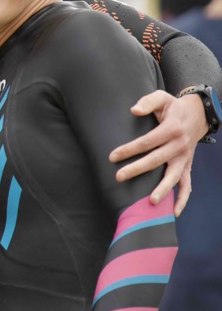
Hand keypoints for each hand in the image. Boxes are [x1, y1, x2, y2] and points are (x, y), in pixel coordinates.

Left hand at [109, 90, 204, 214]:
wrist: (197, 115)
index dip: (130, 149)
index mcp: (172, 129)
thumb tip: (133, 110)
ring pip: (174, 177)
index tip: (112, 156)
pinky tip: (174, 212)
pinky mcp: (187, 166)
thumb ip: (147, 102)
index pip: (147, 142)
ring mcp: (185, 158)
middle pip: (157, 160)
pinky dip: (182, 199)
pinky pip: (187, 185)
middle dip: (137, 169)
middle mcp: (180, 146)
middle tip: (119, 176)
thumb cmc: (173, 107)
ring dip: (163, 189)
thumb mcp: (162, 97)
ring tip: (152, 202)